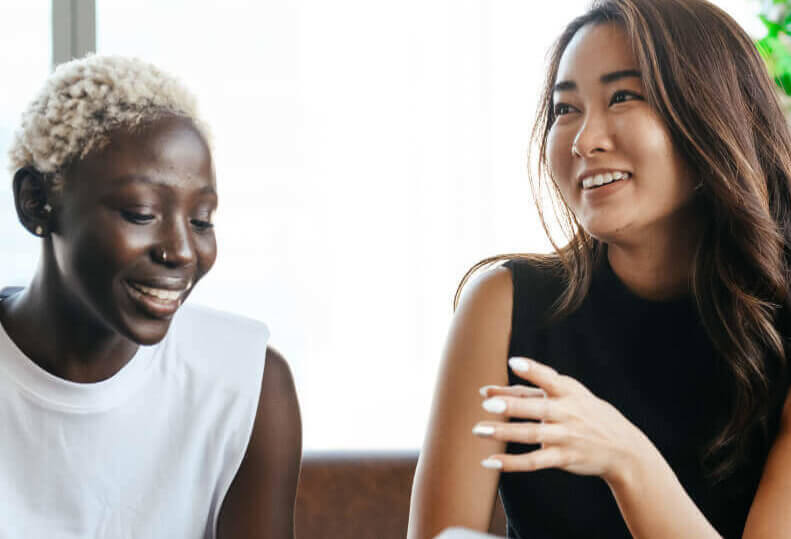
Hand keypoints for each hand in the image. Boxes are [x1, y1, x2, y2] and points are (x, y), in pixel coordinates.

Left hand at [473, 357, 657, 485]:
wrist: (623, 449)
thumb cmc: (586, 414)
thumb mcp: (570, 395)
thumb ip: (530, 390)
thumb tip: (488, 391)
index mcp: (569, 392)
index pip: (549, 379)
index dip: (533, 370)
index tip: (513, 362)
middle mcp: (568, 413)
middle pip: (537, 408)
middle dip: (512, 406)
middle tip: (487, 404)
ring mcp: (566, 436)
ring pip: (531, 434)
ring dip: (504, 433)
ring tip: (479, 430)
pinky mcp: (563, 458)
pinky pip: (534, 461)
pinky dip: (512, 463)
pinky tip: (490, 461)